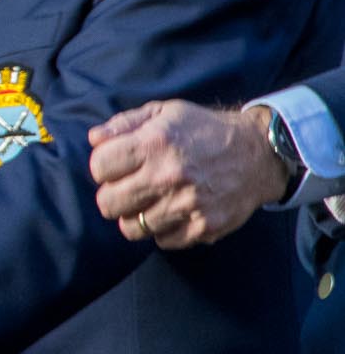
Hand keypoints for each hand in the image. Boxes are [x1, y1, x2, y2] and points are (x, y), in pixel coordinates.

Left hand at [88, 101, 286, 248]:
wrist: (260, 153)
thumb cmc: (205, 130)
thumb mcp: (165, 112)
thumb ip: (124, 124)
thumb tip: (94, 138)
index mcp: (155, 143)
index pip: (98, 167)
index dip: (103, 167)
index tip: (116, 166)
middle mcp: (169, 175)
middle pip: (107, 203)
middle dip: (113, 194)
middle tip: (129, 187)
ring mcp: (187, 205)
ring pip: (131, 228)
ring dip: (136, 215)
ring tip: (150, 201)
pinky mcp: (205, 227)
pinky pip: (162, 241)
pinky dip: (163, 230)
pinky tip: (173, 212)